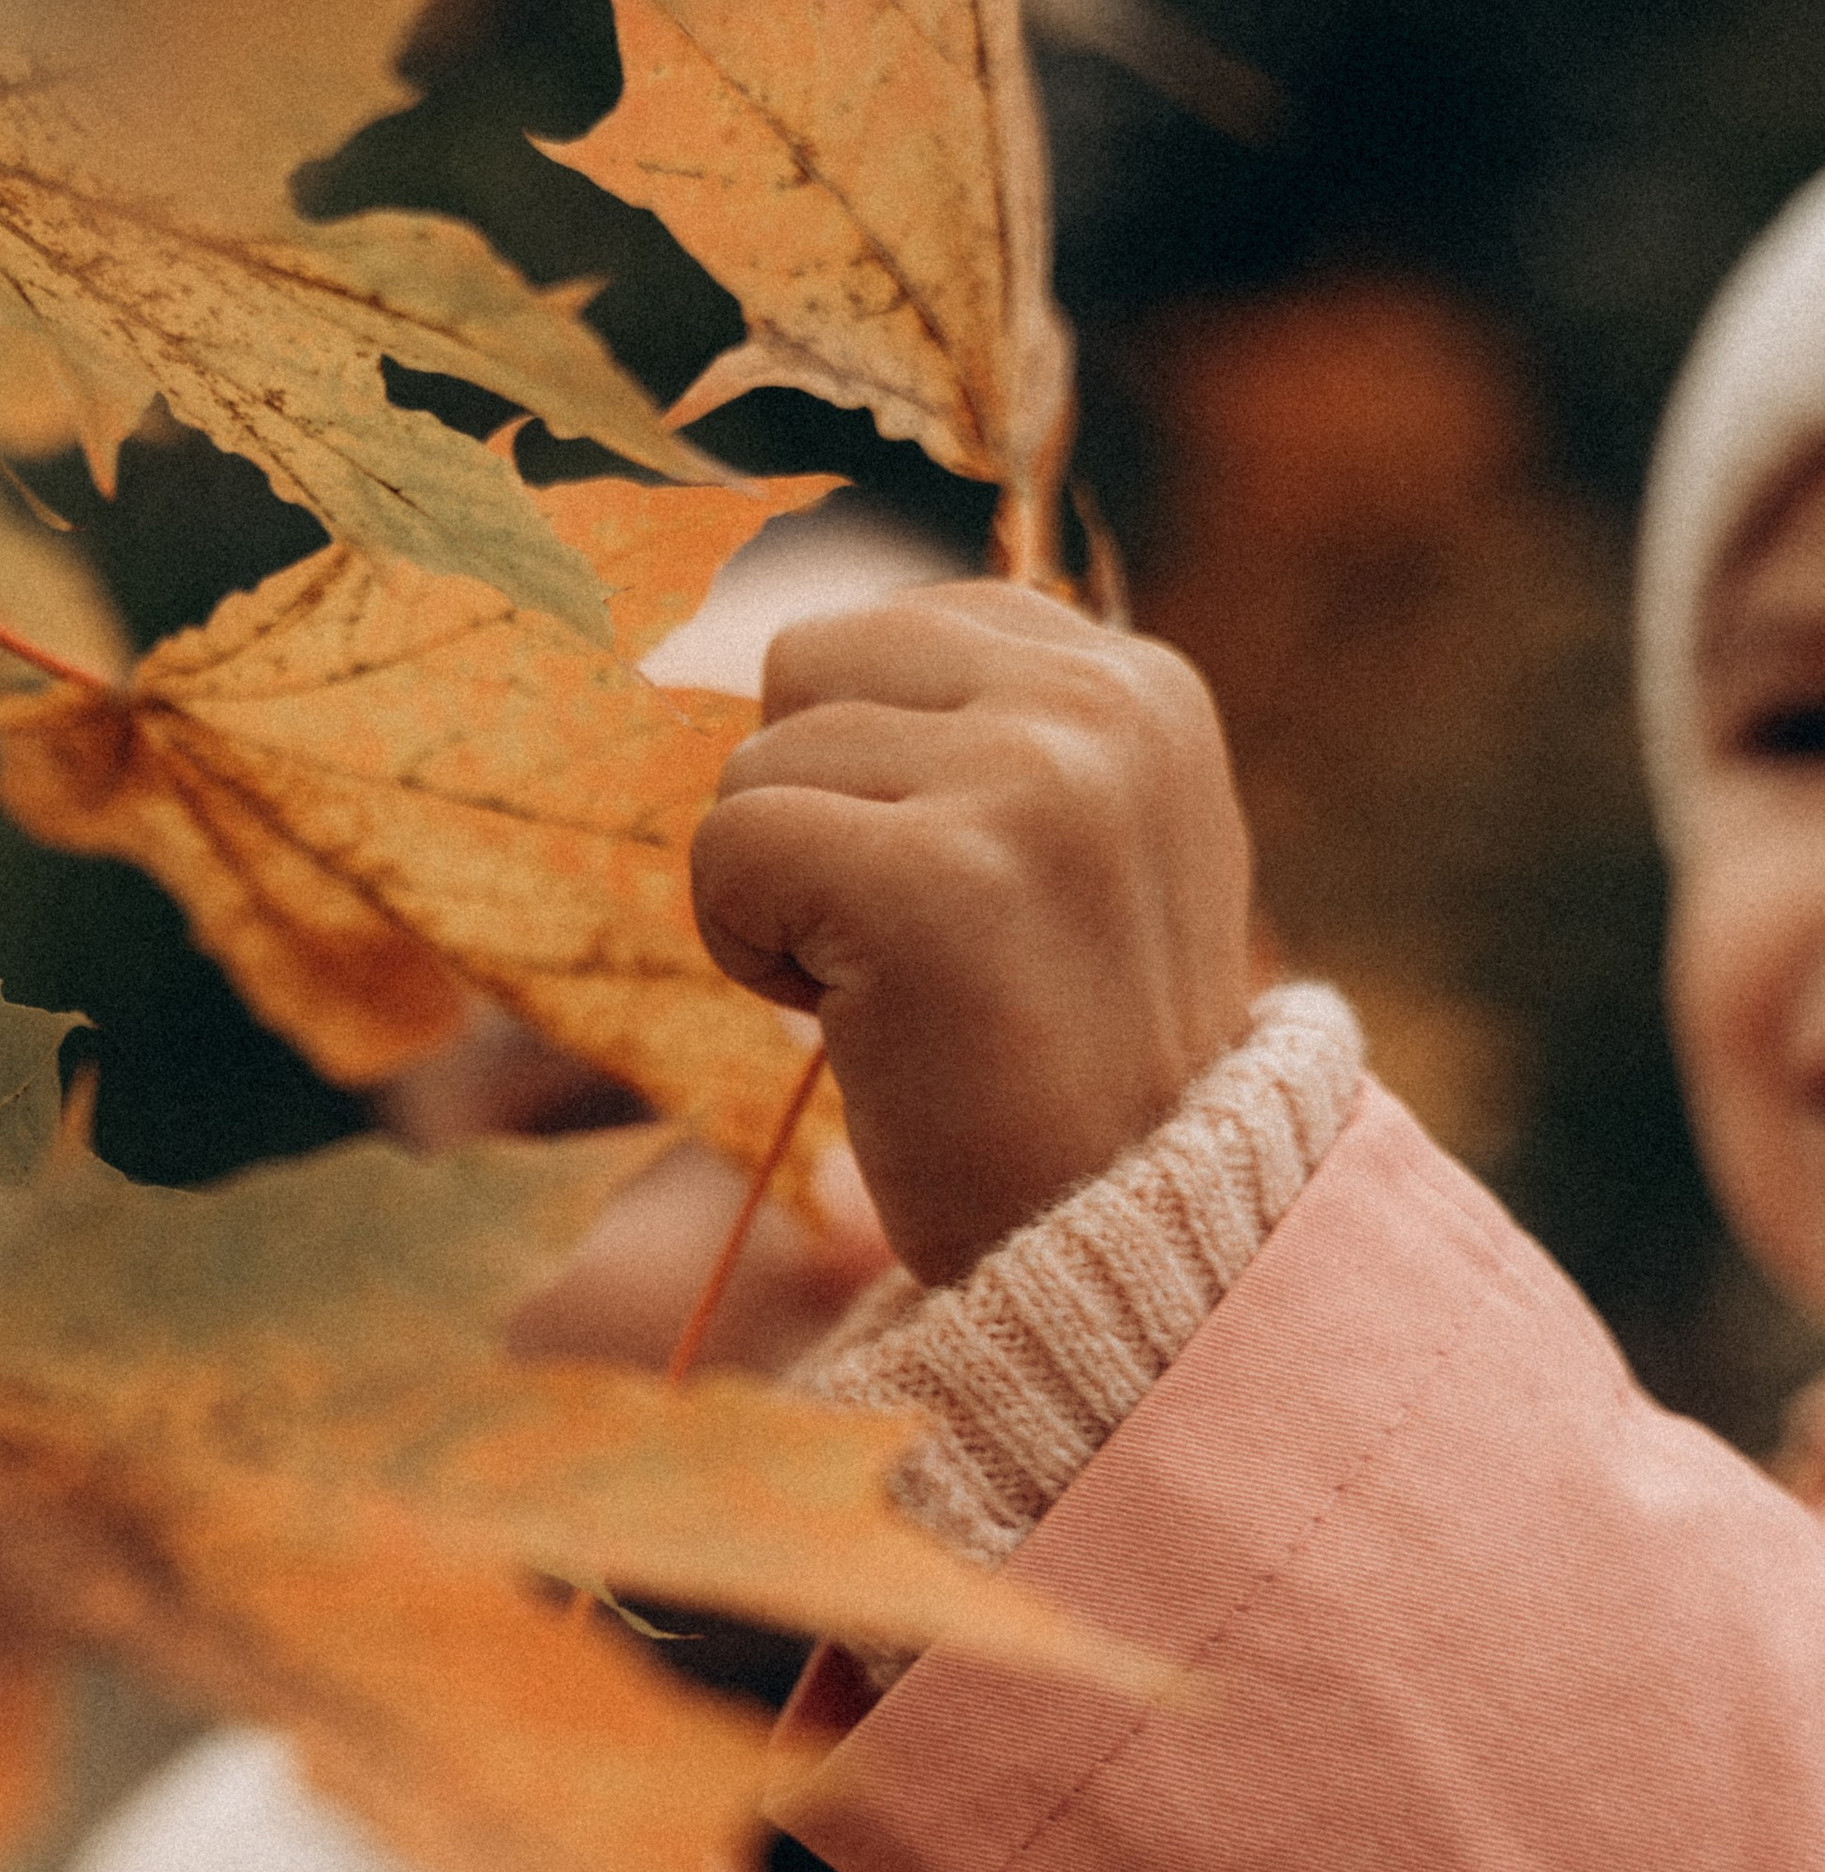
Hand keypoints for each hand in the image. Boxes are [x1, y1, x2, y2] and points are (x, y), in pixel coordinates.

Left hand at [691, 584, 1253, 1282]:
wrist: (1117, 1244)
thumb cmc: (1058, 1056)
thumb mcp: (1079, 845)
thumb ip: (985, 725)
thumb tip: (783, 648)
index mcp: (1142, 683)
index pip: (897, 627)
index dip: (870, 768)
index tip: (956, 893)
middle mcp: (1102, 706)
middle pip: (808, 666)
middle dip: (810, 804)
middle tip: (903, 941)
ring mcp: (1029, 784)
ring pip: (755, 764)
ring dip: (780, 894)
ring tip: (894, 989)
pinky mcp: (933, 877)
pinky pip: (729, 846)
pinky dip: (744, 948)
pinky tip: (851, 1019)